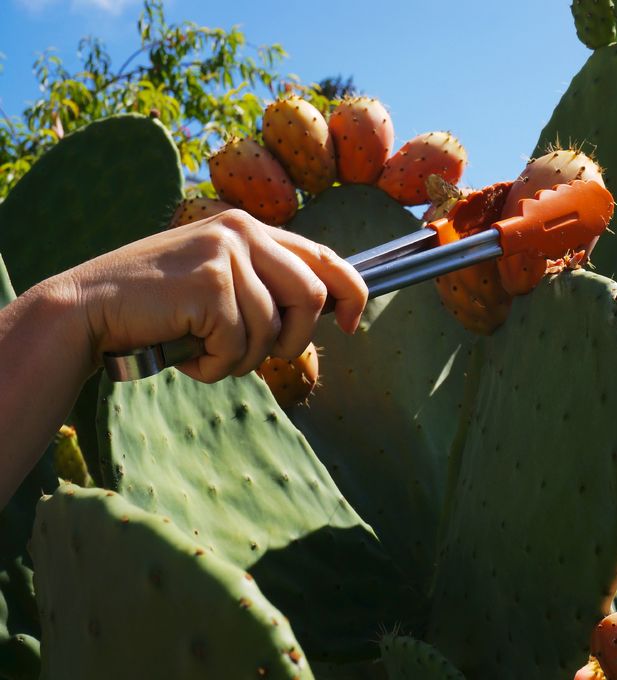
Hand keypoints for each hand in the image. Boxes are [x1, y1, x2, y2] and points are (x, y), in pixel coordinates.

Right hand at [65, 209, 366, 382]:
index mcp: (248, 227)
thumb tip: (326, 310)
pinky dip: (215, 366)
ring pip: (274, 330)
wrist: (86, 309)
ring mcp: (225, 255)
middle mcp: (242, 231)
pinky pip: (239, 344)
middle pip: (311, 298)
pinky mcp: (210, 284)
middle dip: (293, 341)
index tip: (353, 323)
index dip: (351, 292)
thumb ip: (264, 285)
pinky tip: (186, 355)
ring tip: (204, 352)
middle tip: (255, 356)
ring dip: (241, 359)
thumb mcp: (218, 282)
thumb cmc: (156, 307)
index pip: (323, 257)